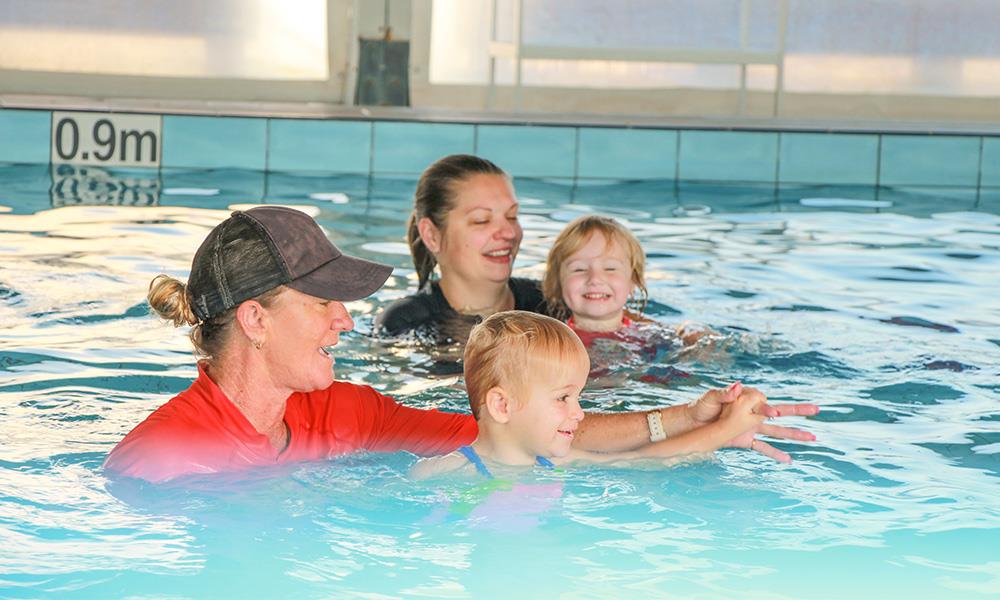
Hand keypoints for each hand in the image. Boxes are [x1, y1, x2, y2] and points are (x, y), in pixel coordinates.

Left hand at [687, 383, 819, 462]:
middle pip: (779, 411)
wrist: (691, 423)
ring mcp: (750, 427)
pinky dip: (775, 454)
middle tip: (817, 409)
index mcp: (745, 400)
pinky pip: (763, 447)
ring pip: (777, 431)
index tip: (773, 413)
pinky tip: (788, 460)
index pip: (762, 402)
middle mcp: (751, 413)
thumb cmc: (700, 407)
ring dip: (794, 434)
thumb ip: (724, 393)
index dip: (768, 408)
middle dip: (798, 410)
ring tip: (813, 438)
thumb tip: (736, 385)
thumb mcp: (710, 398)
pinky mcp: (745, 439)